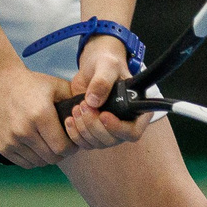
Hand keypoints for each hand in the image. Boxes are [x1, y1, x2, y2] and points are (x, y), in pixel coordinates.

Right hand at [0, 61, 74, 168]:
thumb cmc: (29, 83)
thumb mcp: (56, 86)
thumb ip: (76, 101)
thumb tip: (93, 115)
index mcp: (41, 115)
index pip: (63, 148)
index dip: (72, 147)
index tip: (72, 140)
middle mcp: (24, 130)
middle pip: (52, 157)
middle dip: (61, 153)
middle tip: (62, 142)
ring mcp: (11, 140)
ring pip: (38, 162)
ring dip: (47, 156)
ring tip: (49, 143)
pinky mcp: (2, 146)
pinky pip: (24, 163)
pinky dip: (33, 158)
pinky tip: (36, 146)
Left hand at [64, 34, 151, 150]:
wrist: (93, 66)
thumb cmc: (107, 63)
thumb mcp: (107, 65)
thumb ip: (103, 81)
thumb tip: (94, 101)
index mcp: (137, 110)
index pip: (133, 131)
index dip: (118, 128)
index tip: (103, 115)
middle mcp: (124, 123)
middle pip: (112, 140)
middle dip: (94, 126)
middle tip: (84, 106)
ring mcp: (108, 129)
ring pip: (97, 143)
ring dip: (83, 129)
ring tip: (77, 108)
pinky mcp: (92, 130)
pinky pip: (84, 142)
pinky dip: (75, 134)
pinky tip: (69, 120)